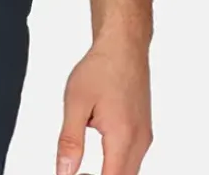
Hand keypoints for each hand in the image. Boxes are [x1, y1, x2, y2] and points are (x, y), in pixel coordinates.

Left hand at [55, 38, 151, 174]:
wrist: (123, 46)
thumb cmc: (101, 67)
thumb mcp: (75, 103)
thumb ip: (70, 141)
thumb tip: (64, 171)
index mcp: (123, 136)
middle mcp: (139, 140)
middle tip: (75, 171)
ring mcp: (145, 136)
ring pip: (129, 171)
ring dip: (108, 172)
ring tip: (83, 165)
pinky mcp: (144, 131)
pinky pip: (132, 158)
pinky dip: (116, 162)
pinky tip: (100, 150)